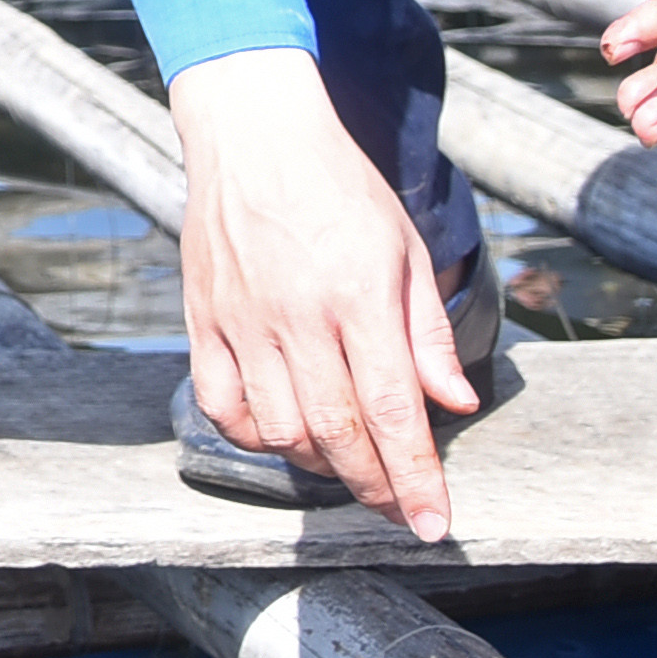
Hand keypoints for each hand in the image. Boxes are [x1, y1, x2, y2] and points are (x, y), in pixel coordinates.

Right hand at [170, 55, 480, 537]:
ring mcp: (242, 320)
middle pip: (336, 432)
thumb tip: (453, 404)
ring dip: (319, 463)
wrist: (255, 134)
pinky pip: (221, 404)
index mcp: (357, 294)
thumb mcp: (405, 249)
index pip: (391, 410)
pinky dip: (253, 435)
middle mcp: (296, 315)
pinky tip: (282, 431)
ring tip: (347, 462)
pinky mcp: (204, 320)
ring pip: (278, 429)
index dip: (415, 477)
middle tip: (399, 511)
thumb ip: (426, 333)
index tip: (432, 523)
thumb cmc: (339, 187)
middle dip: (375, 487)